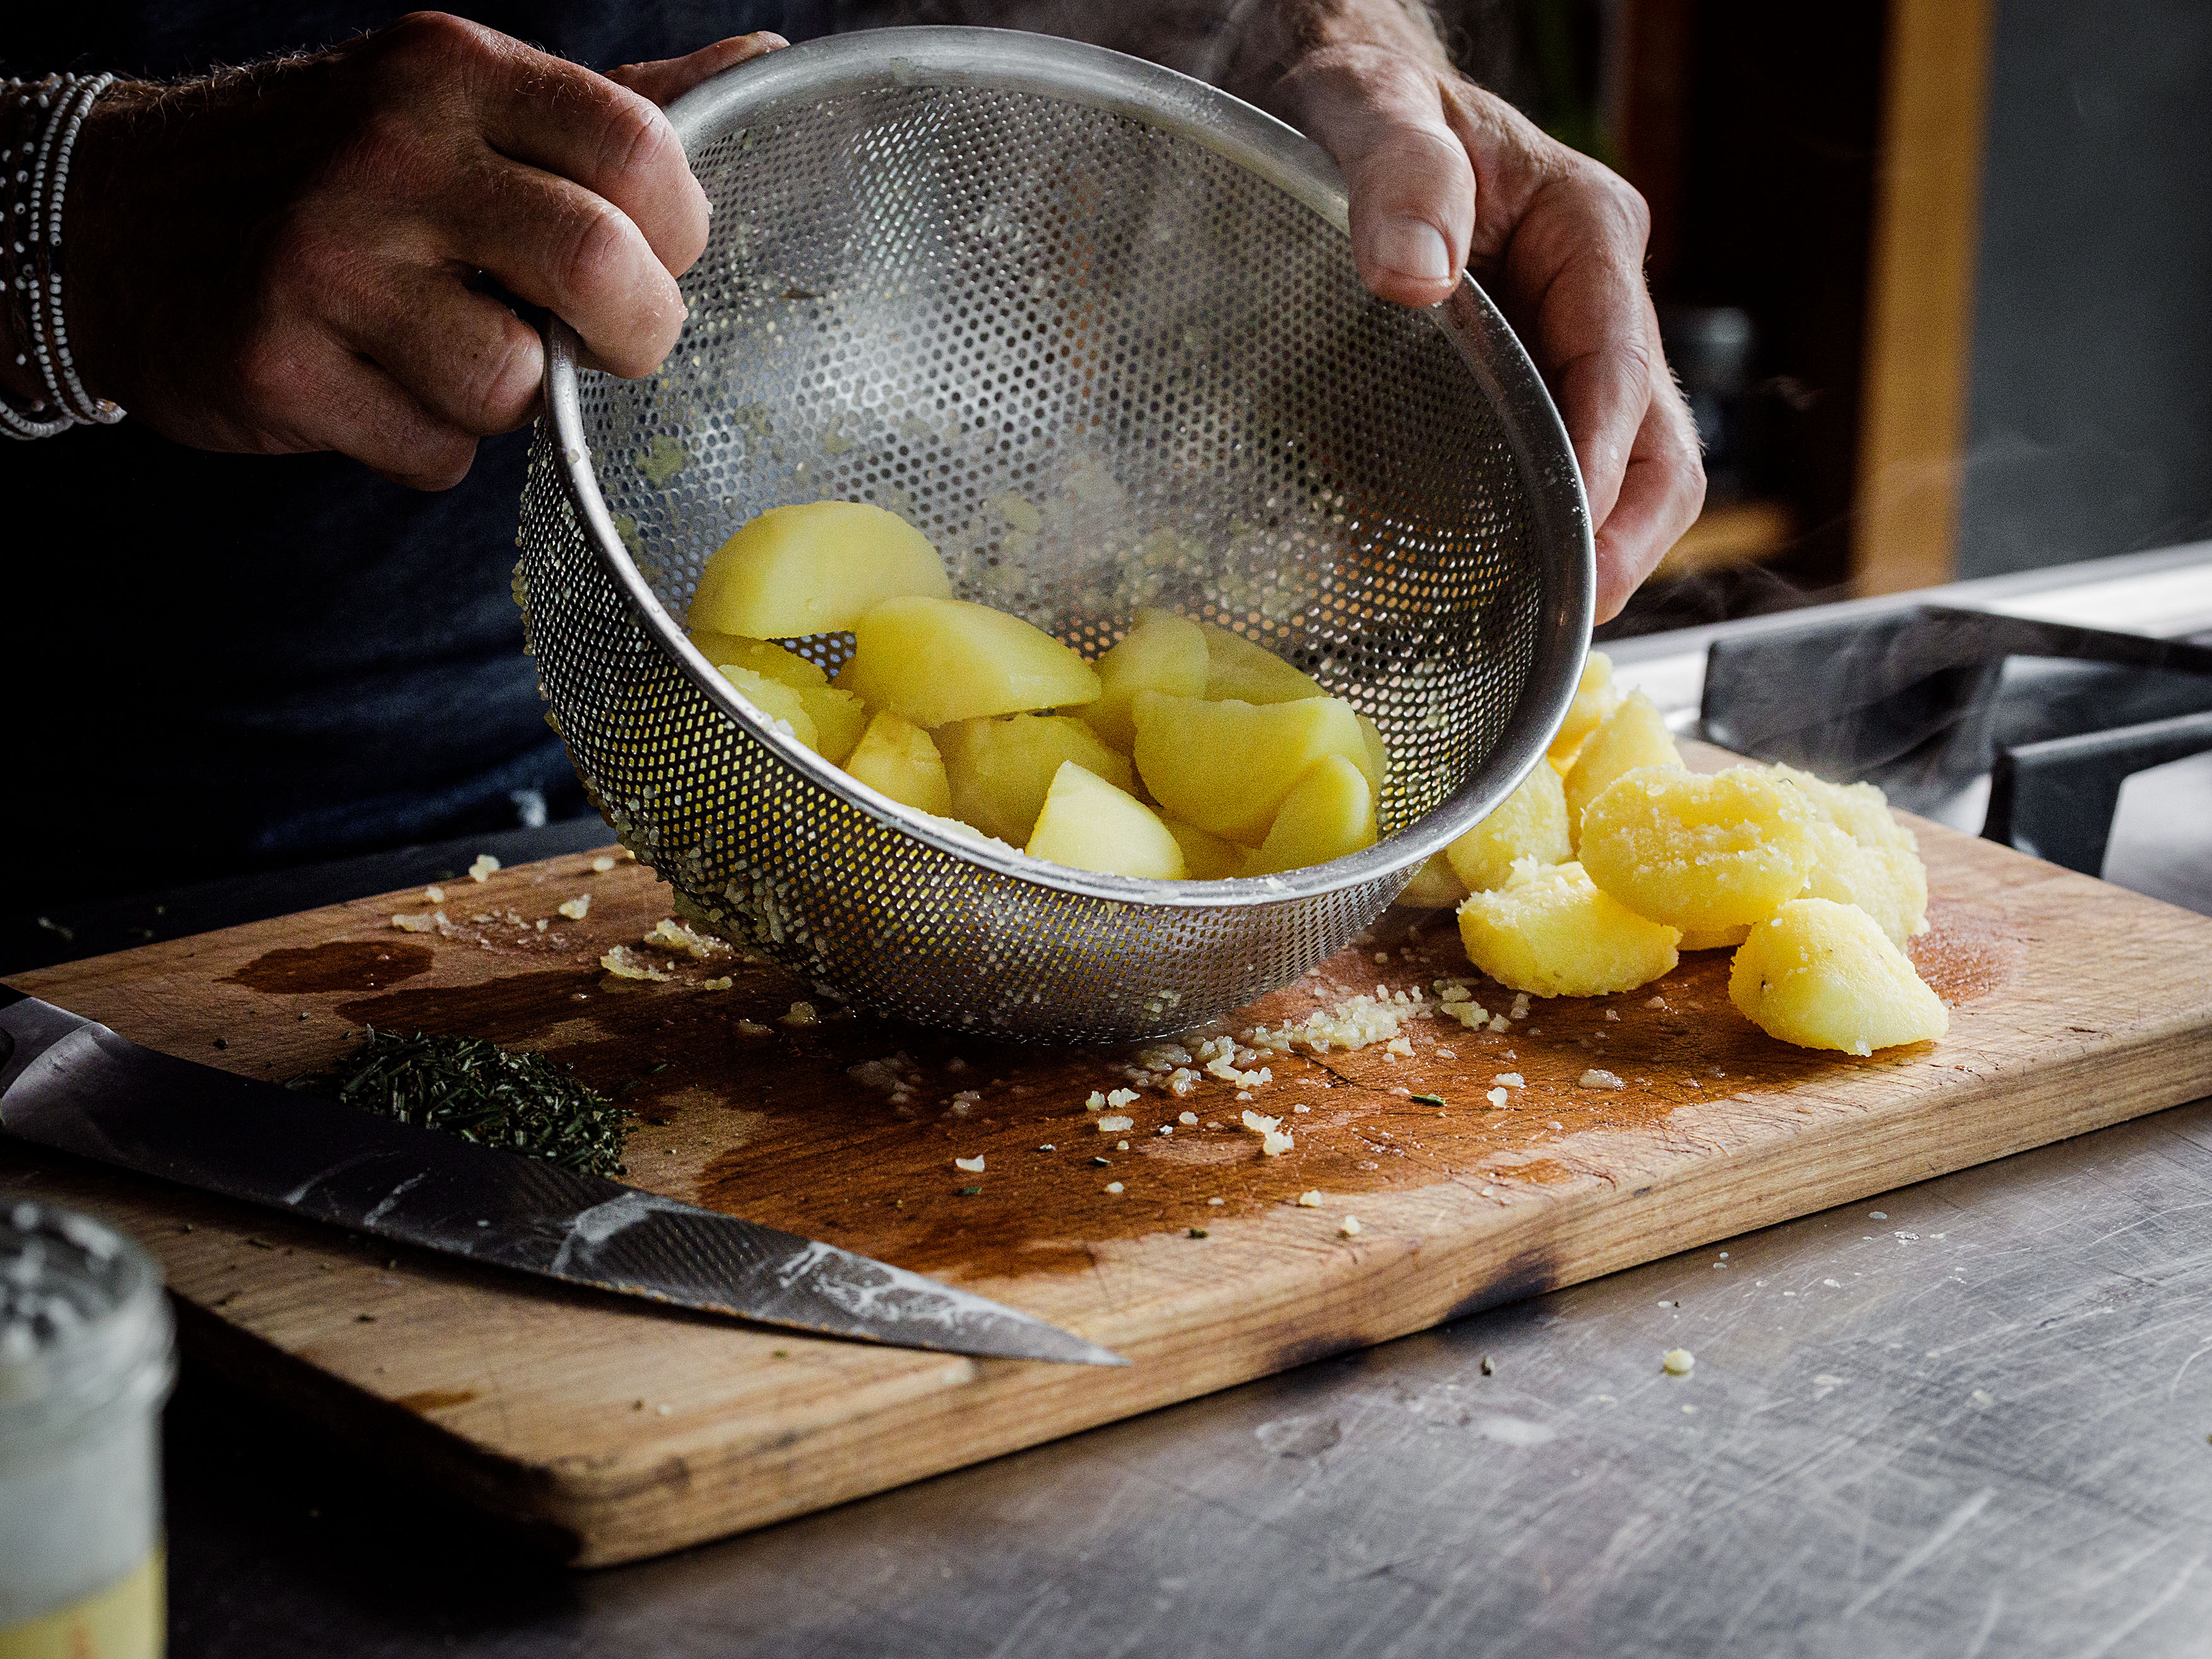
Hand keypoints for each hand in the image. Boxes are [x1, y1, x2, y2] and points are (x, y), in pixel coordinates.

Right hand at [57, 13, 782, 488]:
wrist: (118, 219)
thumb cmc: (332, 167)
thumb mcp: (460, 100)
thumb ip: (612, 104)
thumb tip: (764, 65)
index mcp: (449, 73)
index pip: (638, 149)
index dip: (677, 230)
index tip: (652, 254)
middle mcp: (388, 154)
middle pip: (601, 271)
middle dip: (634, 333)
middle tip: (606, 339)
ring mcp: (326, 263)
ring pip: (516, 386)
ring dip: (509, 397)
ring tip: (450, 350)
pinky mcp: (281, 367)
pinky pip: (436, 455)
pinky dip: (429, 443)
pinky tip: (381, 388)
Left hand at [1270, 46, 1704, 619]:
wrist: (1341, 96)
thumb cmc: (1364, 101)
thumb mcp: (1371, 113)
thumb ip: (1399, 177)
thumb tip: (1416, 275)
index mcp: (1584, 233)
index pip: (1620, 370)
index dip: (1605, 467)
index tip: (1572, 541)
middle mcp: (1594, 301)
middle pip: (1659, 442)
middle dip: (1628, 538)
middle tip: (1573, 617)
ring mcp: (1567, 350)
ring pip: (1626, 470)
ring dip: (1598, 549)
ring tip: (1546, 623)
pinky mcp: (1525, 388)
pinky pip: (1562, 471)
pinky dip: (1549, 532)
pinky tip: (1497, 584)